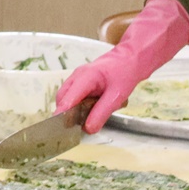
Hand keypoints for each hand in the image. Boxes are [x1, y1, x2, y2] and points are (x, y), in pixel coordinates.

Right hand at [53, 0, 188, 132]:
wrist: (130, 60)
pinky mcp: (80, 82)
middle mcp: (77, 76)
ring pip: (66, 97)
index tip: (58, 127)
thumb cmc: (125, 74)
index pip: (68, 97)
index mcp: (86, 76)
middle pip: (62, 98)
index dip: (62, 112)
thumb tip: (87, 129)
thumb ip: (102, 113)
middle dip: (65, 113)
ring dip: (71, 110)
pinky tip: (88, 111)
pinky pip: (73, 96)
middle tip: (73, 129)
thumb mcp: (117, 96)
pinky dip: (76, 106)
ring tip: (83, 120)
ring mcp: (77, 78)